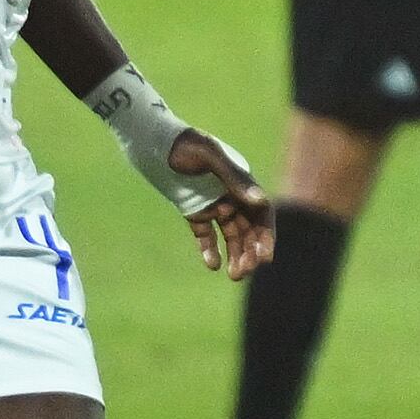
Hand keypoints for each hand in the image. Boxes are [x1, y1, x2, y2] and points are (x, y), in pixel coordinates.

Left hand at [165, 127, 276, 277]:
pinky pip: (206, 235)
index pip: (261, 212)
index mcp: (240, 181)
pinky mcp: (195, 212)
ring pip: (230, 235)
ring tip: (233, 275)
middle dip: (250, 251)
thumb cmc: (184, 144)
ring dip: (235, 254)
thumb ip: (235, 178)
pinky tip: (212, 264)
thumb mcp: (210, 157)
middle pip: (248, 228)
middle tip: (245, 271)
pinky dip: (210, 249)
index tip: (264, 257)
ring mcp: (213, 204)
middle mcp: (231, 195)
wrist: (153, 143)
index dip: (266, 235)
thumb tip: (261, 201)